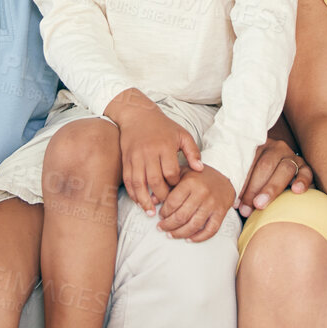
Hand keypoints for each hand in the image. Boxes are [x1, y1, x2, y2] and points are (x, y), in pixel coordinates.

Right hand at [109, 92, 202, 214]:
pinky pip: (128, 180)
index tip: (178, 189)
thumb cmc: (163, 126)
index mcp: (164, 147)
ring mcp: (135, 157)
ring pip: (138, 183)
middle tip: (167, 206)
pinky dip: (133, 193)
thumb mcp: (182, 134)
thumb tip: (200, 170)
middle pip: (154, 180)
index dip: (175, 184)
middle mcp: (149, 153)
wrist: (137, 115)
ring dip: (144, 200)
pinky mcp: (126, 160)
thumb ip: (192, 152)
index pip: (170, 172)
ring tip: (151, 212)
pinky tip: (139, 201)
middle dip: (161, 196)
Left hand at [159, 165, 235, 240]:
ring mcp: (212, 204)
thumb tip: (152, 201)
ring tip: (170, 235)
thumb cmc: (199, 177)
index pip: (173, 202)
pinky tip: (189, 239)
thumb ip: (166, 185)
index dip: (164, 212)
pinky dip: (199, 237)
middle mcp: (202, 193)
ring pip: (193, 225)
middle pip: (181, 216)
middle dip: (168, 225)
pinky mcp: (220, 213)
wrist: (224, 179)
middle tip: (161, 228)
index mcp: (190, 182)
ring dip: (179, 233)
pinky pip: (210, 230)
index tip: (160, 216)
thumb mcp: (182, 174)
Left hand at [236, 137, 312, 215]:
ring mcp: (291, 155)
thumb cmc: (257, 180)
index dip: (241, 184)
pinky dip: (302, 180)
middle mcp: (275, 147)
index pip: (248, 163)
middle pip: (265, 166)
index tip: (235, 203)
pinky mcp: (304, 166)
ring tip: (260, 204)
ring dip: (271, 188)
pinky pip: (306, 172)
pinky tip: (297, 190)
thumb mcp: (248, 176)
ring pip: (284, 168)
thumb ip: (241, 185)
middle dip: (254, 189)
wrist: (276, 173)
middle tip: (246, 208)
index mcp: (257, 146)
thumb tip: (235, 204)